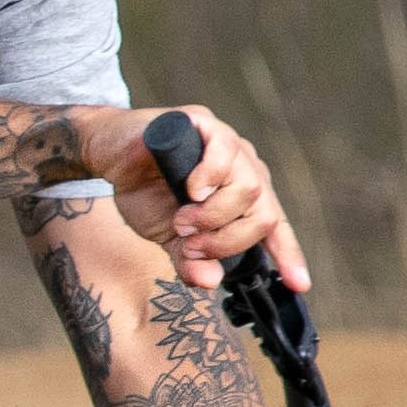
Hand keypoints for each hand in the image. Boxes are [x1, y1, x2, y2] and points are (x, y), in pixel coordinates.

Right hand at [87, 104, 306, 295]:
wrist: (108, 155)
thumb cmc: (144, 190)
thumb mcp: (166, 235)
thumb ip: (189, 258)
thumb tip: (210, 282)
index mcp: (241, 196)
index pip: (274, 227)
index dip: (288, 255)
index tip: (298, 284)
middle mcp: (243, 169)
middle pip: (264, 214)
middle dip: (228, 241)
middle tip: (192, 246)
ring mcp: (227, 145)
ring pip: (250, 189)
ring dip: (213, 216)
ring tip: (182, 219)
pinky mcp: (205, 123)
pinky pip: (224, 151)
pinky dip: (209, 178)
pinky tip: (190, 189)